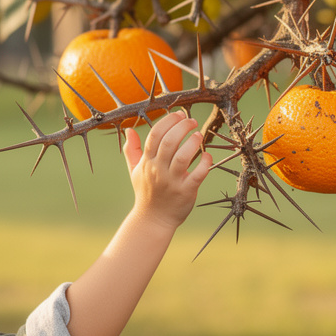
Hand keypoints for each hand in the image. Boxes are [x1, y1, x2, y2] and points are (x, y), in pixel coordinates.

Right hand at [123, 111, 212, 229]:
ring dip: (193, 142)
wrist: (153, 220)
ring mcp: (172, 181)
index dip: (168, 121)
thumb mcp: (135, 171)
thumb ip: (132, 150)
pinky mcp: (186, 192)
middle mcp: (158, 170)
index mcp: (147, 162)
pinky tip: (207, 156)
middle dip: (182, 127)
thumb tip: (128, 130)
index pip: (155, 135)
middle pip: (169, 142)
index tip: (179, 114)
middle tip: (192, 121)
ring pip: (183, 156)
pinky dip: (205, 163)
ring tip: (199, 135)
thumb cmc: (146, 193)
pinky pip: (197, 175)